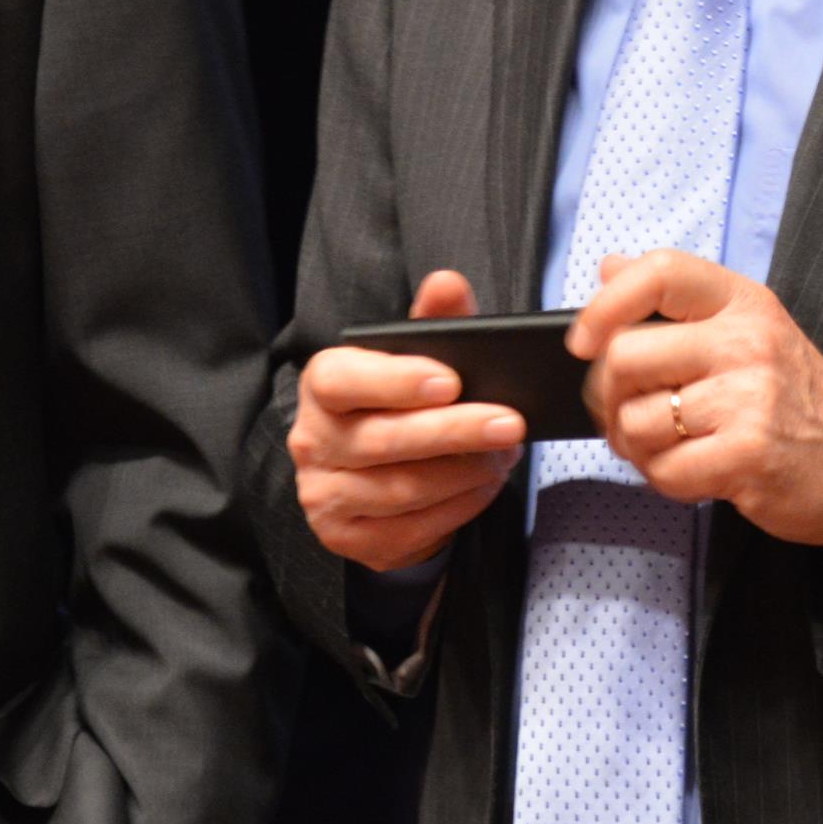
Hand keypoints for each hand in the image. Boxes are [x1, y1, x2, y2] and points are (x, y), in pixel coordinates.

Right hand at [289, 270, 525, 569]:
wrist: (373, 479)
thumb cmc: (400, 405)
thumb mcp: (418, 360)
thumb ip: (435, 322)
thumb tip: (448, 284)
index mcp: (322, 386)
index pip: (342, 380)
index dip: (395, 380)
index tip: (450, 380)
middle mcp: (312, 442)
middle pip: (383, 440)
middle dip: (454, 431)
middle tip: (510, 423)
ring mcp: (324, 496)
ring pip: (401, 489)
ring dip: (465, 472)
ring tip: (505, 453)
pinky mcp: (347, 539)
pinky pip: (410, 529)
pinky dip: (458, 507)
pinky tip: (484, 485)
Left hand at [569, 253, 822, 544]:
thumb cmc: (792, 397)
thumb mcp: (746, 327)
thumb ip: (677, 298)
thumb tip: (609, 266)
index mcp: (743, 302)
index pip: (659, 273)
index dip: (604, 304)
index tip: (582, 340)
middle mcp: (747, 342)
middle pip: (626, 357)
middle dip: (608, 395)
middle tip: (627, 412)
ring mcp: (749, 400)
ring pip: (636, 421)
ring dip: (635, 445)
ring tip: (665, 446)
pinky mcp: (748, 455)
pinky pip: (665, 469)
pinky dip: (664, 478)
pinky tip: (690, 470)